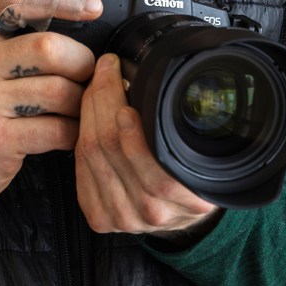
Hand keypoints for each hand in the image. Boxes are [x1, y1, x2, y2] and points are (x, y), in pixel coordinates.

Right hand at [0, 0, 101, 211]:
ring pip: (58, 91)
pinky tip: (69, 132)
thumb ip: (29, 7)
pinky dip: (73, 132)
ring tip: (80, 106)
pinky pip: (55, 130)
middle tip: (89, 75)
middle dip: (82, 63)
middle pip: (49, 48)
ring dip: (82, 101)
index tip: (93, 7)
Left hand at [76, 52, 218, 235]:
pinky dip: (81, 137)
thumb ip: (177, 124)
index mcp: (187, 195)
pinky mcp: (100, 218)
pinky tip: (89, 119)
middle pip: (109, 142)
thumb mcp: (203, 150)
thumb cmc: (193, 174)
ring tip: (96, 88)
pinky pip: (81, 168)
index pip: (142, 143)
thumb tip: (142, 75)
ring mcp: (124, 218)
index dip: (120, 99)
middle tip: (103, 70)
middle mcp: (153, 211)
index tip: (114, 67)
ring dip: (88, 112)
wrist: (182, 214)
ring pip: (90, 152)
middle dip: (101, 96)